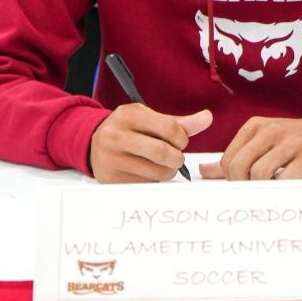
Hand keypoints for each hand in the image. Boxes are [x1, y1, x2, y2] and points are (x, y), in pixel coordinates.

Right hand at [90, 103, 212, 182]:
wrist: (94, 143)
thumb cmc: (128, 128)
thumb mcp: (149, 118)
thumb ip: (179, 122)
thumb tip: (207, 118)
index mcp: (127, 115)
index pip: (170, 128)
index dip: (182, 138)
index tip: (180, 141)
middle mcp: (115, 136)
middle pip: (162, 152)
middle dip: (177, 157)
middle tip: (177, 157)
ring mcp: (111, 159)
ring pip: (156, 172)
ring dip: (168, 172)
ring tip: (163, 165)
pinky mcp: (111, 179)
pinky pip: (146, 185)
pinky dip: (154, 180)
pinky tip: (148, 171)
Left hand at [199, 113, 301, 181]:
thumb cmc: (298, 142)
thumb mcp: (265, 143)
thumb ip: (236, 157)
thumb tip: (204, 171)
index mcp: (255, 126)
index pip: (228, 159)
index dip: (230, 180)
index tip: (243, 187)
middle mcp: (270, 130)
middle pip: (238, 166)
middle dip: (241, 186)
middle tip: (253, 194)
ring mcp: (289, 142)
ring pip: (258, 173)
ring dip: (260, 189)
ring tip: (269, 191)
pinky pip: (284, 179)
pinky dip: (279, 190)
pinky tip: (284, 189)